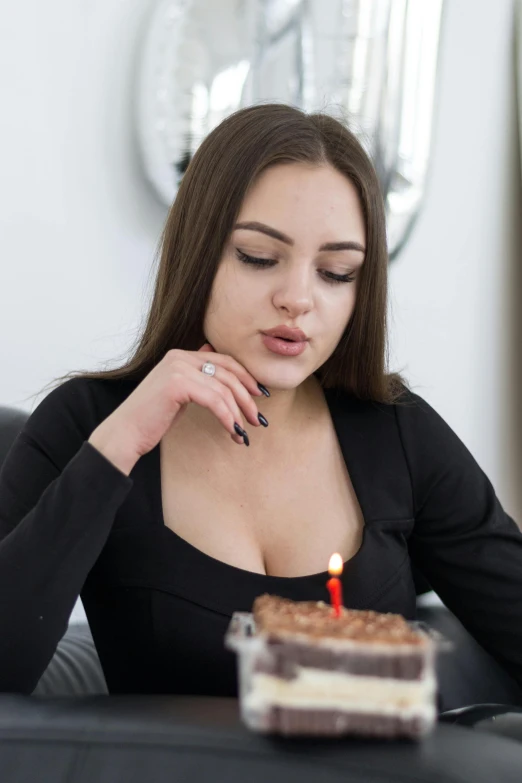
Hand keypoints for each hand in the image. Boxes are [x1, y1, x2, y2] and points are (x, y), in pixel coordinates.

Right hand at [88, 343, 265, 470]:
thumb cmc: (152, 418)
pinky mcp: (177, 384)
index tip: (259, 397)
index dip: (246, 378)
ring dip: (239, 413)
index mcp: (181, 355)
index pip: (225, 361)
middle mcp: (179, 357)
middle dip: (247, 397)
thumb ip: (197, 377)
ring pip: (223, 389)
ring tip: (244, 432)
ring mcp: (177, 368)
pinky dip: (227, 417)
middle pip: (228, 373)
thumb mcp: (179, 392)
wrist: (125, 433)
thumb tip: (215, 359)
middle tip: (258, 420)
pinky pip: (214, 400)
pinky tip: (232, 431)